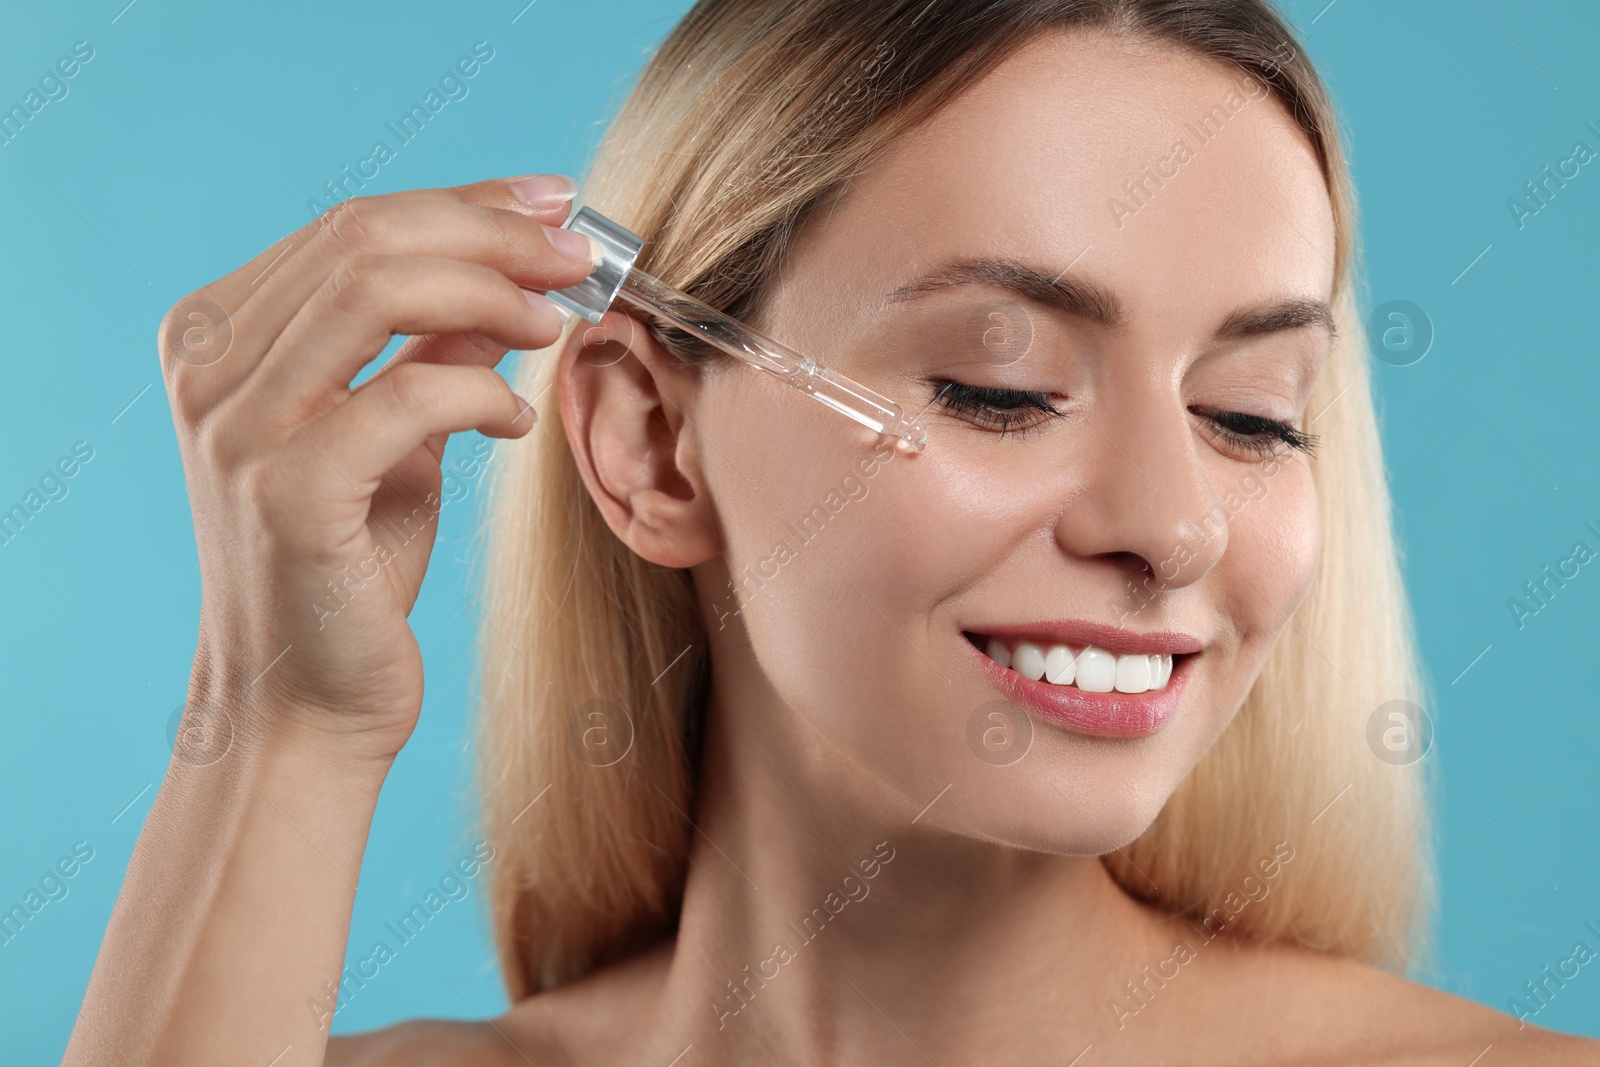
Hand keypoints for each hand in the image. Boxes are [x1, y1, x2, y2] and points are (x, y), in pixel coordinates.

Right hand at [159, 175, 598, 762]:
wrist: (305, 702)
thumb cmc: (350, 567)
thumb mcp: (393, 437)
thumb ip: (427, 349)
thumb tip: (508, 274)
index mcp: (218, 336)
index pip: (351, 226)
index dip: (466, 203)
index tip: (554, 204)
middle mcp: (209, 368)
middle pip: (363, 237)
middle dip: (492, 234)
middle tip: (579, 255)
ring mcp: (236, 427)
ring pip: (375, 289)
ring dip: (493, 292)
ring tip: (555, 324)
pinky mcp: (286, 492)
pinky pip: (408, 395)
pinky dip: (483, 393)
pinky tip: (517, 426)